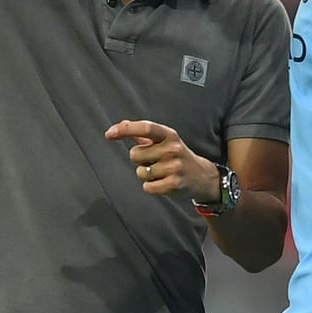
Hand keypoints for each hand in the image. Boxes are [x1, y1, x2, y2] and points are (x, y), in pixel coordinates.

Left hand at [104, 120, 218, 201]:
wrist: (202, 176)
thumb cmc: (177, 156)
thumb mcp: (165, 141)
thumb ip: (142, 134)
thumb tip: (121, 125)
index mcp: (169, 135)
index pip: (145, 127)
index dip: (125, 129)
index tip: (109, 134)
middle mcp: (172, 149)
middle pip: (135, 154)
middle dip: (140, 160)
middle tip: (155, 161)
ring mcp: (174, 167)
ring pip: (140, 172)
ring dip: (146, 174)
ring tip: (161, 173)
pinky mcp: (174, 184)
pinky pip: (147, 187)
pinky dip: (151, 187)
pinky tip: (163, 183)